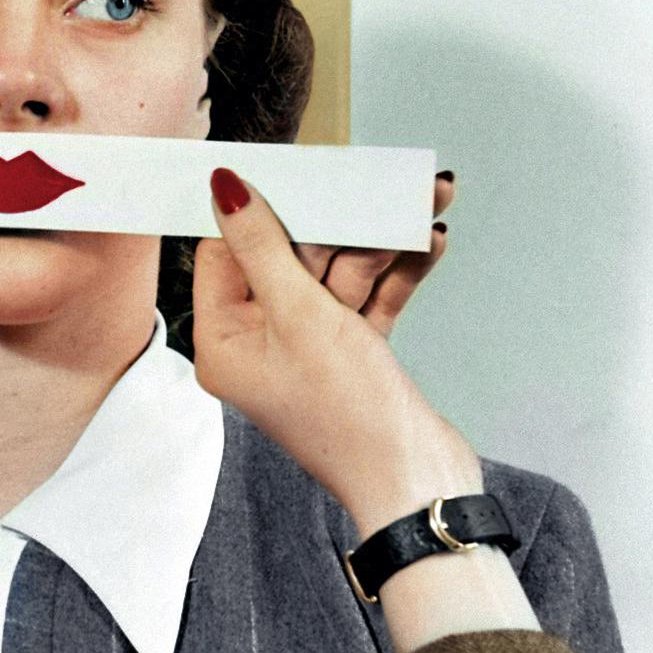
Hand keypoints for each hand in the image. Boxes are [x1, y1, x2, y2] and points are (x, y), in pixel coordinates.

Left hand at [192, 167, 481, 537]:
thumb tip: (224, 188)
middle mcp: (257, 343)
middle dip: (340, 223)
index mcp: (222, 340)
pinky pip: (366, 299)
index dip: (260, 209)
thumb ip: (264, 246)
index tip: (293, 168)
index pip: (226, 253)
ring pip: (336, 274)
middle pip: (287, 258)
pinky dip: (397, 273)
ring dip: (381, 242)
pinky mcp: (349, 354)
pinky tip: (431, 240)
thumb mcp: (300, 315)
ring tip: (427, 201)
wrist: (418, 483)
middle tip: (377, 185)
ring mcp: (305, 349)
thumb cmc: (348, 412)